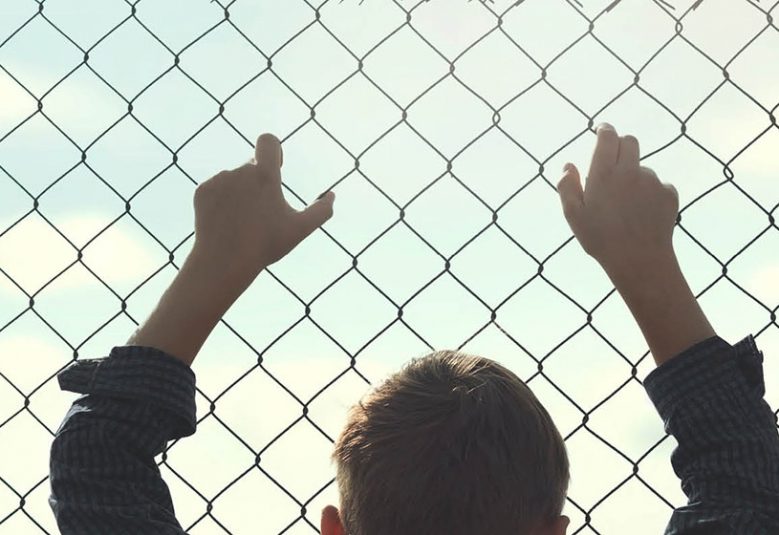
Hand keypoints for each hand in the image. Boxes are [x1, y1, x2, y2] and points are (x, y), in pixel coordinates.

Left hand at [127, 133, 334, 365]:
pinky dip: (222, 201)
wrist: (223, 262)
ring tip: (242, 222)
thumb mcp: (300, 230)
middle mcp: (239, 171)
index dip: (274, 150)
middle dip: (258, 183)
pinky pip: (216, 189)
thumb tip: (331, 195)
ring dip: (240, 193)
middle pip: (252, 166)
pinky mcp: (202, 191)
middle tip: (261, 214)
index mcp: (264, 175)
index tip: (276, 165)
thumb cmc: (265, 246)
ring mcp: (218, 180)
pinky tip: (226, 223)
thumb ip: (322, 211)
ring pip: (234, 179)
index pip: (268, 141)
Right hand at [557, 123, 678, 278]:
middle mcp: (630, 172)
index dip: (605, 130)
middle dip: (620, 145)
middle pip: (630, 142)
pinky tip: (641, 213)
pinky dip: (649, 193)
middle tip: (612, 163)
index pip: (608, 137)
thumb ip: (567, 187)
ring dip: (634, 176)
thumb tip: (568, 165)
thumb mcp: (573, 216)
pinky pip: (658, 185)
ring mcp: (652, 181)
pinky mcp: (668, 193)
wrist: (639, 260)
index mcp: (604, 174)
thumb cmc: (600, 239)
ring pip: (643, 167)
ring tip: (625, 205)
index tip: (602, 130)